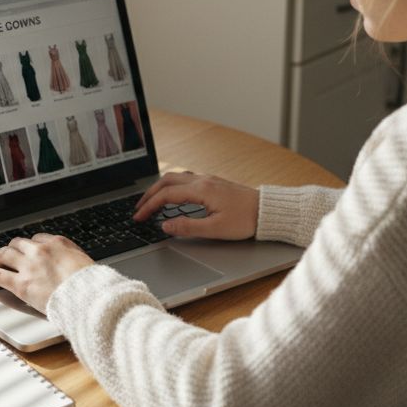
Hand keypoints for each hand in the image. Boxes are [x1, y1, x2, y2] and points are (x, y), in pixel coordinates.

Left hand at [0, 234, 94, 313]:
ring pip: (5, 254)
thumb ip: (71, 257)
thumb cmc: (90, 284)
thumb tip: (69, 260)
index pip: (38, 238)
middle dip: (14, 249)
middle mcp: (40, 251)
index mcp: (58, 244)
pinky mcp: (21, 284)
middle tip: (10, 256)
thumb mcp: (84, 261)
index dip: (32, 246)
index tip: (30, 252)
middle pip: (18, 243)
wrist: (87, 297)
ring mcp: (29, 267)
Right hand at [133, 172, 259, 240]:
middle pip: (167, 181)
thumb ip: (188, 227)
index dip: (149, 206)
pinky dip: (172, 185)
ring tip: (151, 201)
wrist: (268, 211)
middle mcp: (203, 180)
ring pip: (176, 177)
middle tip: (138, 208)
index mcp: (202, 190)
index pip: (166, 195)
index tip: (139, 217)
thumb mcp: (216, 229)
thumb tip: (165, 225)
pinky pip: (185, 179)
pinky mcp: (213, 182)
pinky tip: (173, 195)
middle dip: (149, 194)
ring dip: (160, 188)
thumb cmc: (246, 220)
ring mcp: (208, 179)